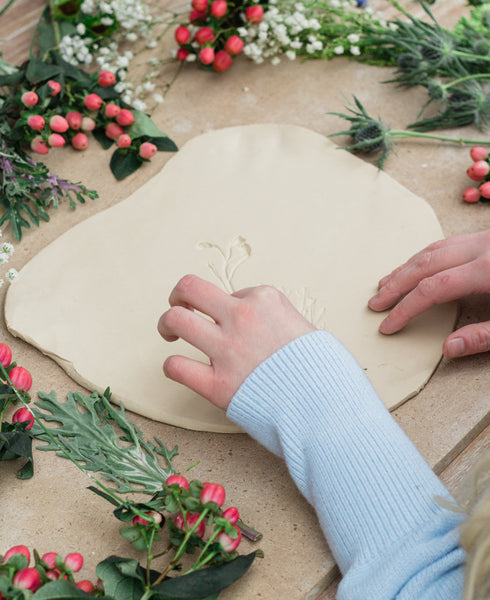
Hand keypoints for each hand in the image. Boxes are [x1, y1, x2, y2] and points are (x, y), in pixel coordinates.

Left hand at [158, 275, 315, 409]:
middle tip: (180, 305)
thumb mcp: (306, 328)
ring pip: (175, 319)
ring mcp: (227, 350)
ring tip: (170, 333)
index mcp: (265, 299)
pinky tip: (180, 368)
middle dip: (179, 294)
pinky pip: (176, 366)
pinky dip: (173, 366)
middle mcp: (242, 317)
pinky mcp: (217, 385)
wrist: (330, 408)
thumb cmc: (324, 371)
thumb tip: (262, 325)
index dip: (232, 309)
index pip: (232, 294)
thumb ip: (277, 320)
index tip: (239, 325)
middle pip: (191, 288)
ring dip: (167, 324)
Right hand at [368, 229, 489, 357]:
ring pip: (434, 250)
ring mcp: (484, 239)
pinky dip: (425, 256)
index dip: (407, 308)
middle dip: (397, 286)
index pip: (434, 288)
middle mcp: (482, 248)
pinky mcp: (487, 238)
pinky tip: (416, 266)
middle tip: (376, 303)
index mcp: (488, 270)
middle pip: (426, 264)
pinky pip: (447, 243)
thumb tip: (449, 348)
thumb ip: (484, 336)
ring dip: (407, 268)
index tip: (389, 325)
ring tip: (386, 285)